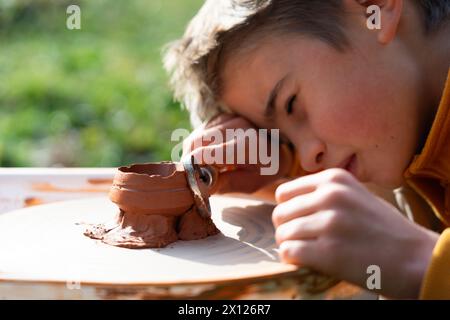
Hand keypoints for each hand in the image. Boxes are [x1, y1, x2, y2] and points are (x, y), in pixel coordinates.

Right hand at [182, 113, 293, 193]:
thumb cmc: (266, 168)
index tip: (190, 177)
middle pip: (198, 142)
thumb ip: (227, 184)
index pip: (211, 153)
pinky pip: (200, 132)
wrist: (279, 145)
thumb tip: (202, 186)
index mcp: (247, 145)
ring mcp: (229, 118)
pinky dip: (199, 145)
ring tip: (206, 166)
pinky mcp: (221, 116)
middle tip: (196, 175)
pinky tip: (210, 154)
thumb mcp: (252, 183)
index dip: (195, 165)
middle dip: (191, 160)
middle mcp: (237, 126)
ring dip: (194, 153)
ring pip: (196, 136)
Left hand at [273, 168, 438, 298]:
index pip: (284, 193)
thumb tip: (283, 200)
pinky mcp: (328, 251)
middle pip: (280, 213)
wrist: (413, 257)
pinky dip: (293, 259)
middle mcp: (329, 196)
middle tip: (301, 240)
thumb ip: (322, 193)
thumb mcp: (353, 195)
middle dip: (286, 229)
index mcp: (334, 179)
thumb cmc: (380, 227)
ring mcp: (329, 223)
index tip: (298, 222)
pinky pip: (289, 252)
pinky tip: (307, 261)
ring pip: (282, 234)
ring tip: (307, 251)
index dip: (288, 210)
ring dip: (290, 246)